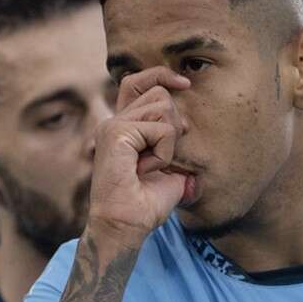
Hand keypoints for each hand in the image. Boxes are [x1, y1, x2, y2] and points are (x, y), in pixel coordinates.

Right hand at [88, 67, 191, 246]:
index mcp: (123, 126)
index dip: (162, 75)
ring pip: (163, 106)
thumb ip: (173, 142)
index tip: (186, 82)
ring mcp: (113, 125)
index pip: (138, 82)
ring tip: (153, 165)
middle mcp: (114, 121)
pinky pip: (161, 129)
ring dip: (169, 141)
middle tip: (162, 157)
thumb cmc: (146, 204)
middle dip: (174, 124)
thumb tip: (189, 125)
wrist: (127, 225)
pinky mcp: (117, 133)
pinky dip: (164, 152)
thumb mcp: (169, 168)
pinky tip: (147, 169)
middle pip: (159, 93)